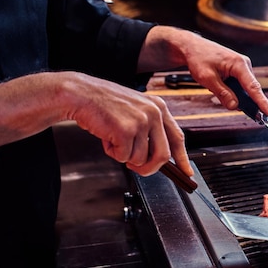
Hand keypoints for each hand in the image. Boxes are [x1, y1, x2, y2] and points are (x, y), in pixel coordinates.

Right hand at [0, 71, 191, 176]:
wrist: (80, 94)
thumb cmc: (105, 105)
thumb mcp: (135, 111)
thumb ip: (150, 130)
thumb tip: (160, 157)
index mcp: (159, 107)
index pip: (178, 138)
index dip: (183, 158)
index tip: (187, 173)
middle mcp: (154, 113)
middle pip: (162, 155)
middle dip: (149, 168)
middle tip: (136, 168)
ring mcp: (141, 121)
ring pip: (140, 158)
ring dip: (124, 156)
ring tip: (114, 140)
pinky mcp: (126, 130)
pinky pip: (124, 157)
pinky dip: (113, 153)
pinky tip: (106, 138)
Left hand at [137, 26, 267, 116]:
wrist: (192, 47)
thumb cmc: (199, 58)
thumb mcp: (207, 78)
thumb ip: (222, 93)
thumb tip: (234, 106)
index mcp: (239, 64)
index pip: (253, 87)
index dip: (262, 102)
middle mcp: (244, 65)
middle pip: (250, 90)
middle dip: (244, 102)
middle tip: (233, 108)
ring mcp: (242, 68)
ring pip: (244, 90)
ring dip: (234, 96)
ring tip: (216, 88)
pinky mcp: (238, 72)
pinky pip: (239, 87)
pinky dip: (232, 92)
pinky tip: (219, 87)